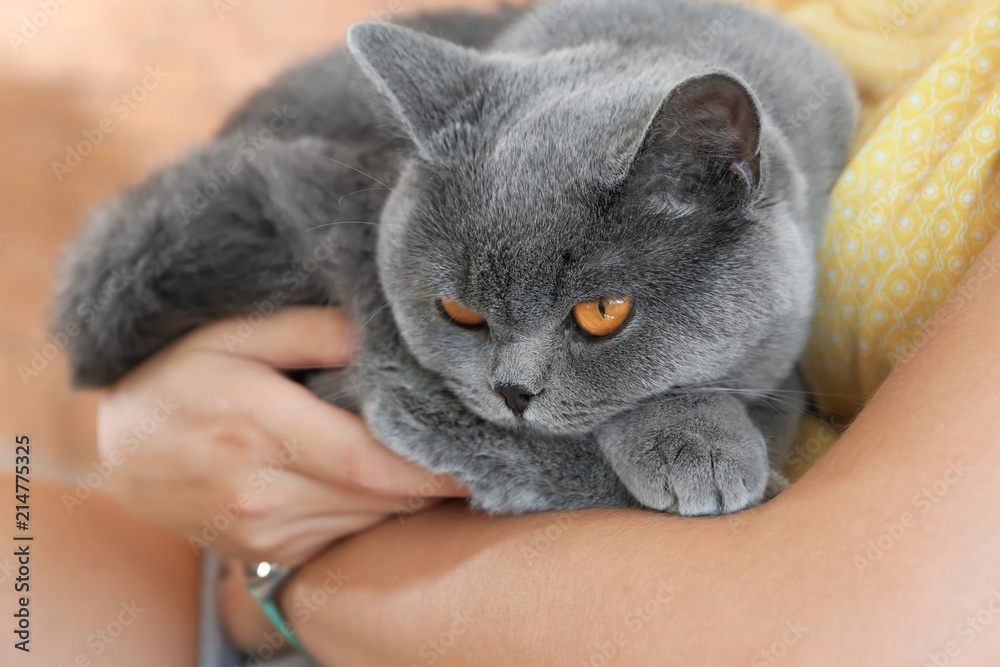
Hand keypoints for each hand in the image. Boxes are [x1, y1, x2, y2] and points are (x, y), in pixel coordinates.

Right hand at [96, 306, 466, 566]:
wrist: (120, 452)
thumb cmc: (178, 378)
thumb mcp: (230, 333)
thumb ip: (304, 330)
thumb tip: (370, 330)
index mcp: (256, 427)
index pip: (365, 461)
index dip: (428, 469)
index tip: (475, 459)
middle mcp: (259, 491)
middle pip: (376, 497)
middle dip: (430, 480)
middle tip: (470, 453)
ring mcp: (260, 531)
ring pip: (365, 521)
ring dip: (406, 498)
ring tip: (432, 464)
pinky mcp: (262, 553)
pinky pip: (341, 537)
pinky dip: (371, 514)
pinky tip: (380, 485)